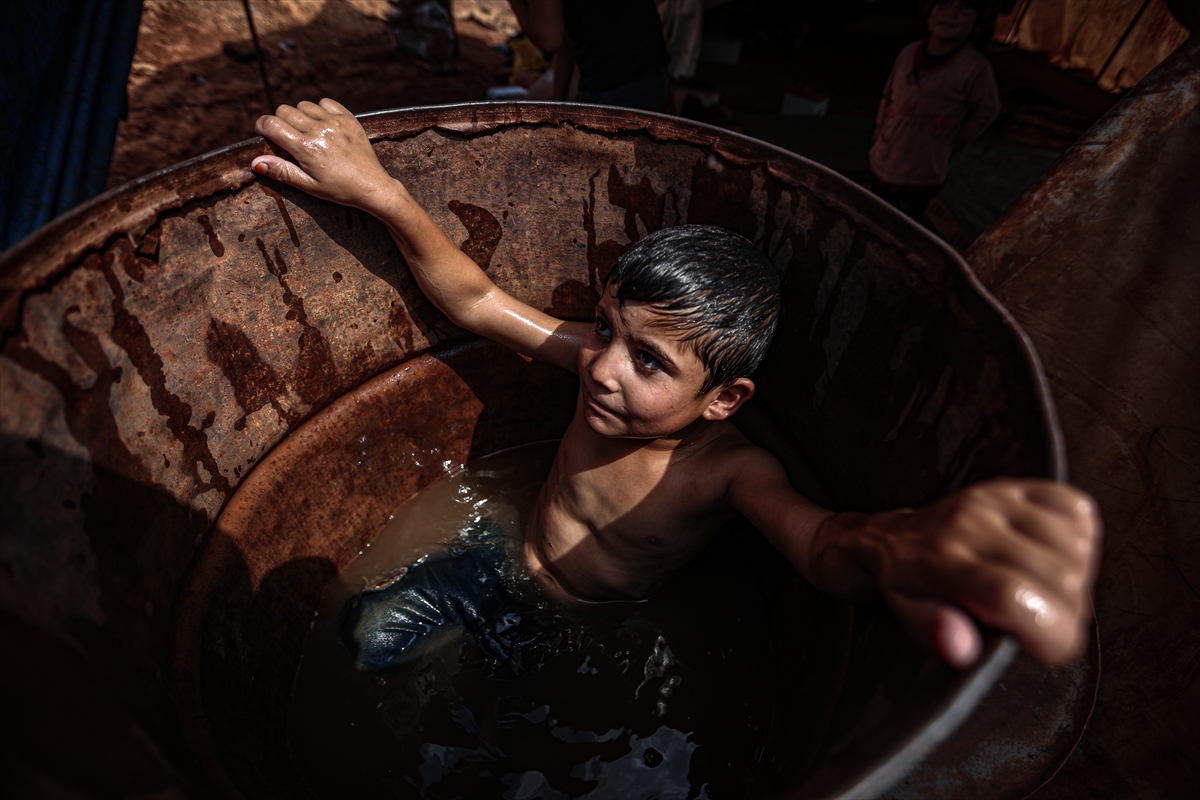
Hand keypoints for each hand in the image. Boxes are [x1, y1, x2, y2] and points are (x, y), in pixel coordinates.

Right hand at [251, 98, 397, 213]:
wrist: (373, 186)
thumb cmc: (339, 190)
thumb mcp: (309, 186)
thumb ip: (282, 171)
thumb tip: (255, 162)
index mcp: (306, 148)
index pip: (270, 124)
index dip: (262, 127)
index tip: (265, 134)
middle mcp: (319, 130)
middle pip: (284, 111)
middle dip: (281, 122)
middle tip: (290, 139)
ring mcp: (335, 122)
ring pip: (304, 105)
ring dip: (301, 116)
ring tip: (308, 133)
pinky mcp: (348, 118)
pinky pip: (326, 102)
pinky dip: (321, 110)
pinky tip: (324, 126)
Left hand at [813, 479, 1100, 667]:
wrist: (892, 537)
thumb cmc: (908, 587)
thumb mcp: (909, 617)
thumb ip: (935, 633)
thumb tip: (960, 648)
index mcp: (941, 562)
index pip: (1011, 594)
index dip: (1050, 632)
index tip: (1052, 650)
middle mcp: (969, 524)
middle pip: (1058, 576)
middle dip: (1068, 613)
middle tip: (1046, 620)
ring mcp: (992, 500)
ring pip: (1074, 546)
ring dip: (1077, 578)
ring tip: (1046, 589)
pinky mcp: (1012, 486)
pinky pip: (1076, 509)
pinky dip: (1081, 539)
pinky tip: (1053, 555)